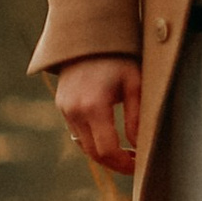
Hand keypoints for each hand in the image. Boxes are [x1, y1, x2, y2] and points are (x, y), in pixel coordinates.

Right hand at [55, 54, 141, 172]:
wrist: (89, 36)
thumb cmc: (119, 57)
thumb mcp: (135, 84)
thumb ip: (137, 117)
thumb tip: (139, 145)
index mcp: (93, 106)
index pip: (107, 149)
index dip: (124, 163)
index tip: (140, 164)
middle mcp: (74, 110)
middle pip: (93, 153)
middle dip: (115, 163)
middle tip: (135, 163)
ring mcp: (65, 109)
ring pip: (84, 146)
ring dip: (103, 154)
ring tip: (126, 153)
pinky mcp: (62, 106)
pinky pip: (77, 133)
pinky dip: (93, 141)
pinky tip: (111, 138)